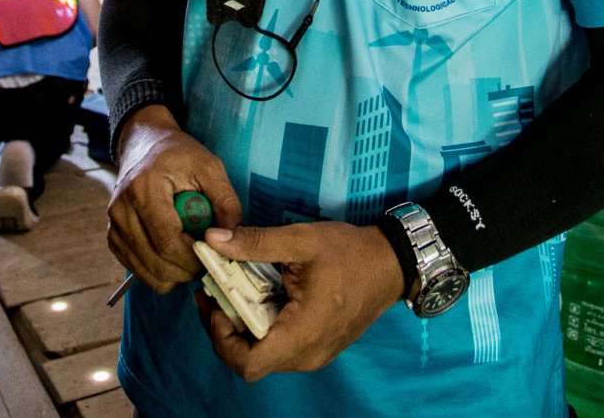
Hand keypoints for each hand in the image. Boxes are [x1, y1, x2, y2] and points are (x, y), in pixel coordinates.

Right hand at [106, 106, 242, 292]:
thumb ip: (226, 202)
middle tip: (208, 262)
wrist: (143, 145)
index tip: (215, 257)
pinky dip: (158, 271)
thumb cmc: (178, 155)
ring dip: (174, 275)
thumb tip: (233, 237)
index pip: (168, 242)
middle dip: (187, 271)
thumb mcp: (209, 167)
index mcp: (145, 188)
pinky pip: (137, 269)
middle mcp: (122, 210)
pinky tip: (174, 256)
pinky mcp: (113, 237)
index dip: (193, 259)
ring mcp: (114, 225)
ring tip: (192, 258)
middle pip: (156, 262)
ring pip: (146, 272)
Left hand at [196, 220, 405, 380]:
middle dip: (224, 330)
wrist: (391, 264)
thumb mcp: (301, 240)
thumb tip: (212, 239)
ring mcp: (314, 355)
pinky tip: (255, 298)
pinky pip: (279, 349)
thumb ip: (256, 242)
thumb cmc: (349, 253)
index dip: (222, 339)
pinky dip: (260, 329)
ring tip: (230, 293)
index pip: (248, 364)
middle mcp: (307, 355)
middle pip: (250, 362)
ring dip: (241, 329)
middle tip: (213, 294)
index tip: (216, 304)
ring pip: (263, 357)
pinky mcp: (318, 348)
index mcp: (303, 333)